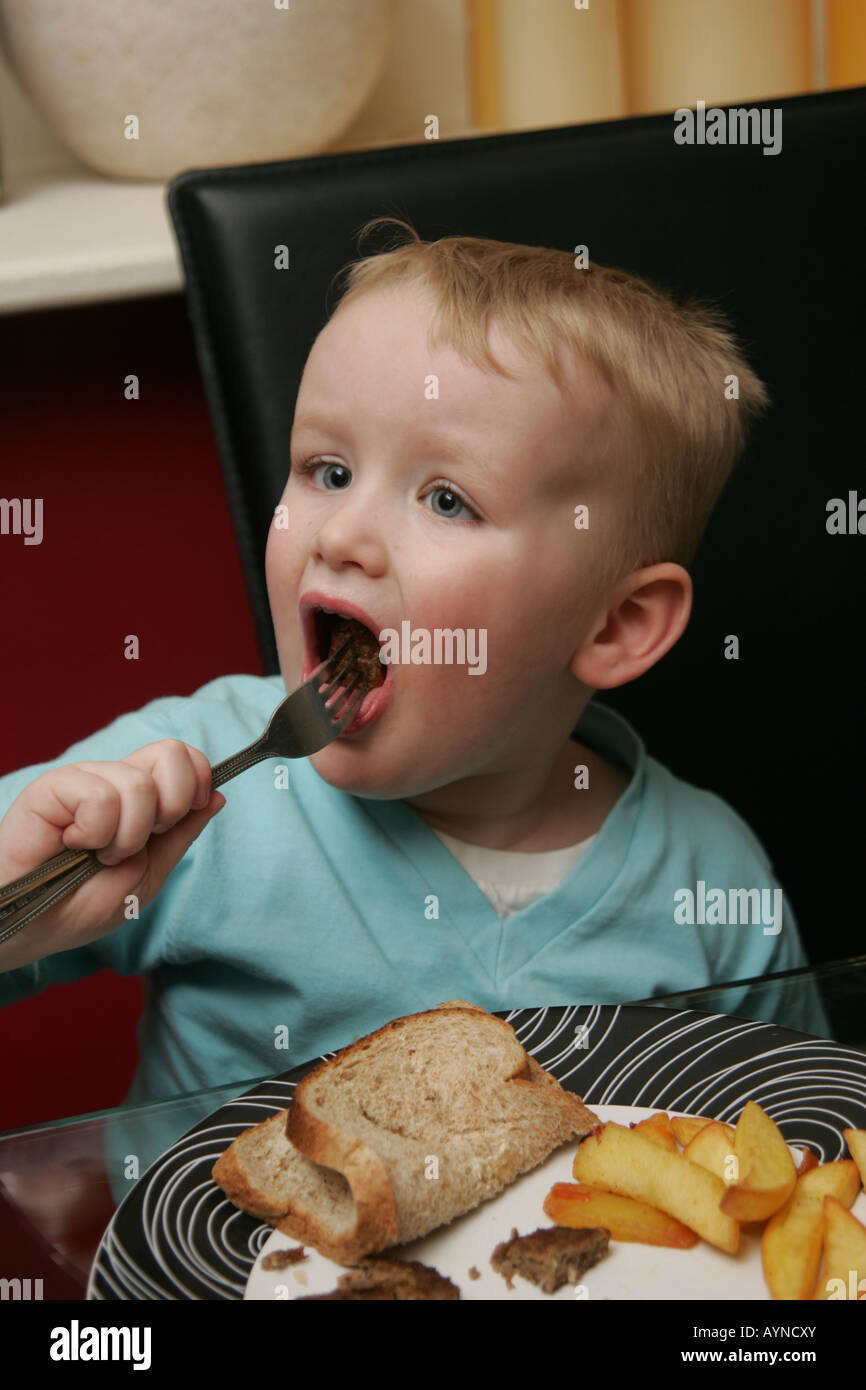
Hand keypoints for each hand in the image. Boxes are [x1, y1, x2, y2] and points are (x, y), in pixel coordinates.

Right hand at [0, 740, 224, 969]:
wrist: (30, 926)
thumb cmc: (80, 904)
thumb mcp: (147, 874)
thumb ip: (180, 834)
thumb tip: (216, 796)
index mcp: (139, 796)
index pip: (185, 758)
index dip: (197, 780)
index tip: (178, 818)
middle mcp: (114, 779)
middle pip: (171, 752)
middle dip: (171, 806)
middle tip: (140, 840)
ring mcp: (84, 779)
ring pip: (139, 784)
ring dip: (126, 837)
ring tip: (96, 854)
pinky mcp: (54, 786)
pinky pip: (101, 796)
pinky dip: (95, 833)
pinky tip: (71, 845)